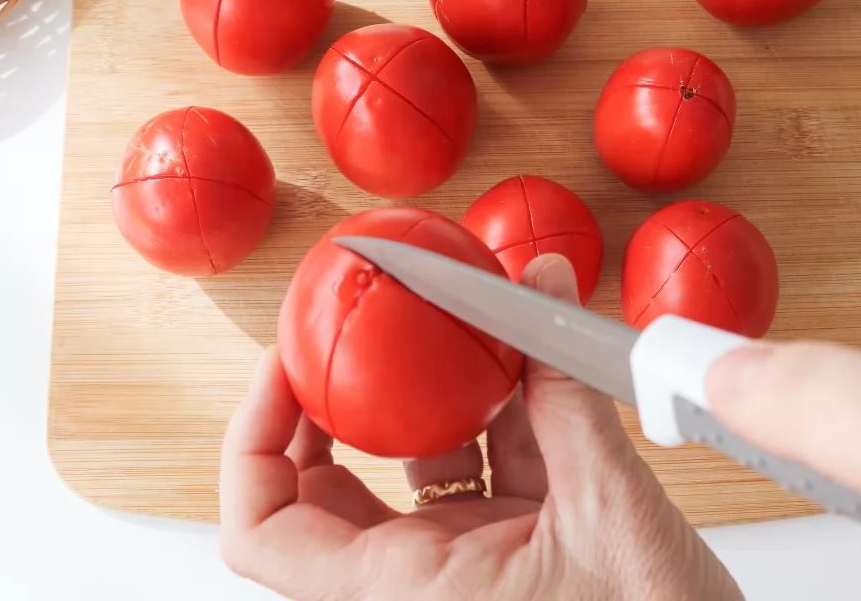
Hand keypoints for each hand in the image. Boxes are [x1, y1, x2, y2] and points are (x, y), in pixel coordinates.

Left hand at [220, 254, 742, 600]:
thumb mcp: (606, 505)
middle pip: (325, 491)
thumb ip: (567, 392)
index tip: (285, 368)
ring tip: (439, 333)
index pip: (266, 529)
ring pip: (408, 474)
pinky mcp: (512, 548)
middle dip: (332, 406)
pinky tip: (518, 366)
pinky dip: (494, 415)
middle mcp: (418, 580)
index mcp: (404, 590)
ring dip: (422, 400)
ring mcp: (464, 564)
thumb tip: (543, 290)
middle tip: (350, 337)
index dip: (254, 442)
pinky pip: (480, 470)